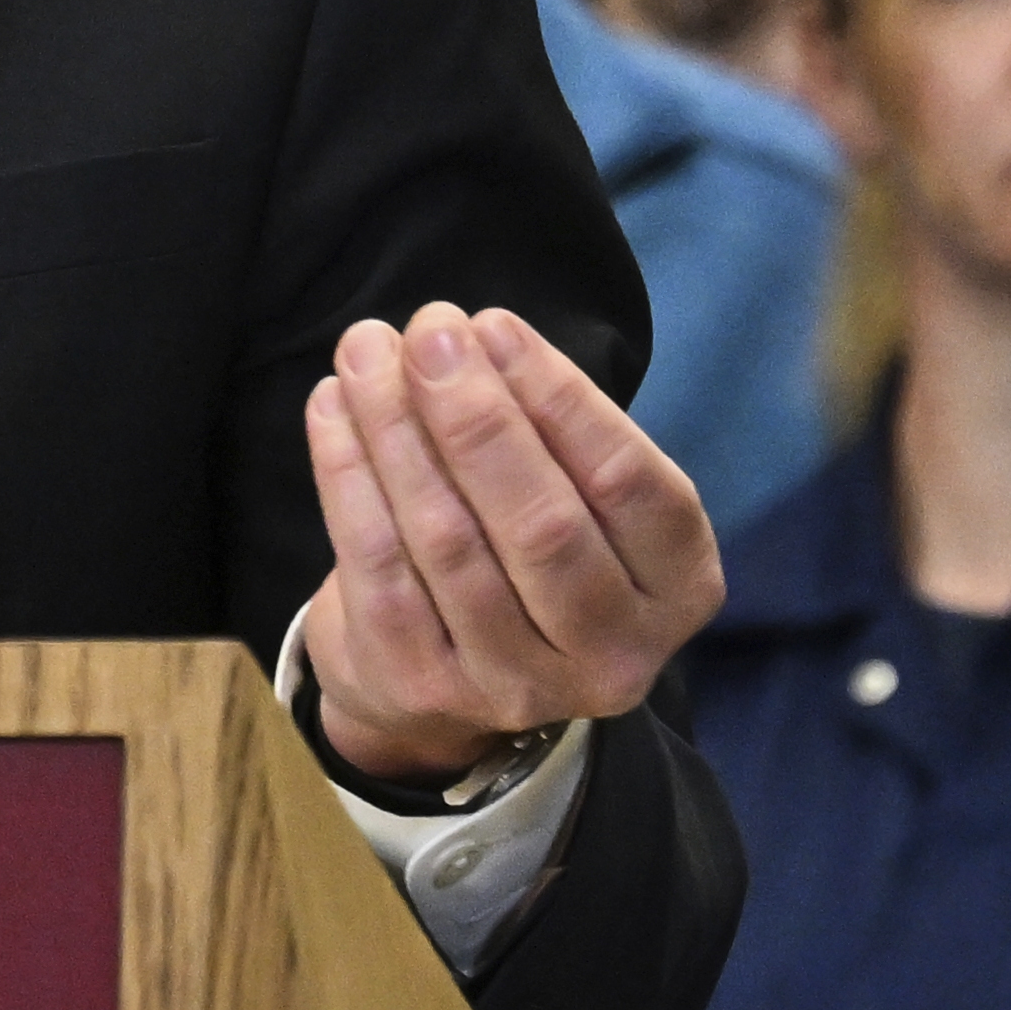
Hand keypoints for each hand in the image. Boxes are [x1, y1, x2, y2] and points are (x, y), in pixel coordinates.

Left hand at [299, 301, 724, 782]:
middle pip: (541, 523)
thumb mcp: (575, 490)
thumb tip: (469, 336)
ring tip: (365, 350)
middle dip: (475, 413)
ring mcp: (516, 683)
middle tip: (427, 331)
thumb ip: (546, 423)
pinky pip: (378, 564)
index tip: (493, 325)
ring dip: (398, 428)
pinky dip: (348, 474)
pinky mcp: (423, 684)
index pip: (630, 483)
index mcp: (678, 588)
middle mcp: (612, 652)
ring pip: (448, 539)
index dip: (559, 397)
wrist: (442, 673)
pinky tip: (332, 407)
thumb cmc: (525, 544)